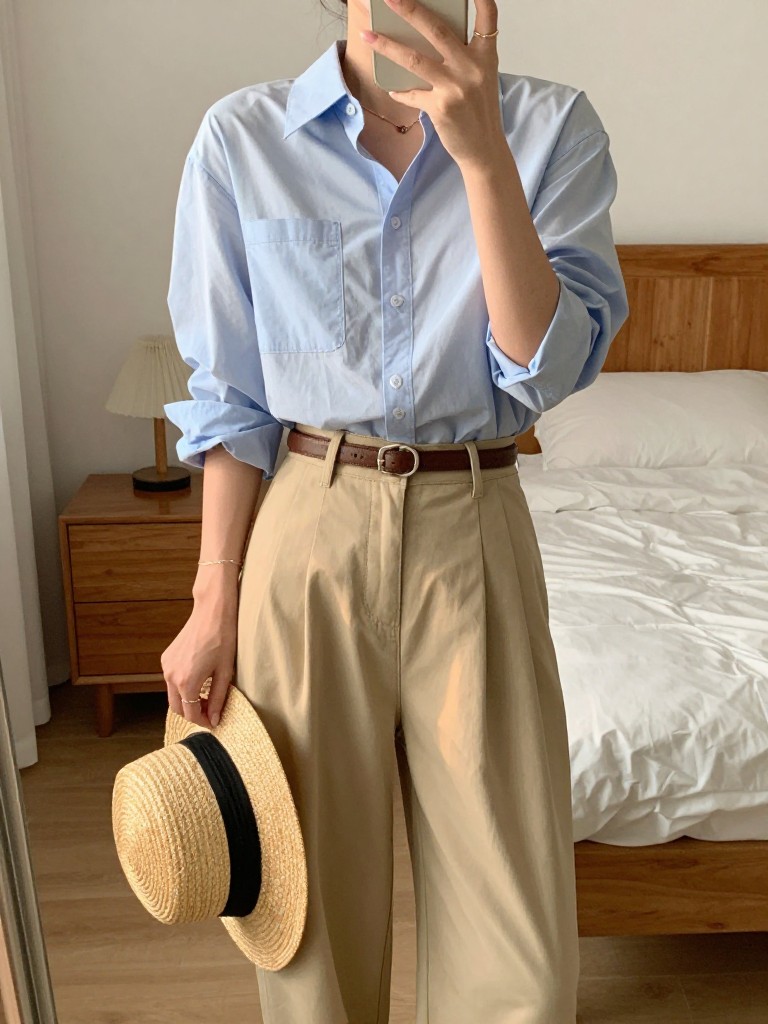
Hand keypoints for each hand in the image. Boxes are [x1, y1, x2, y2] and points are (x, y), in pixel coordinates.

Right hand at [161, 598, 237, 728]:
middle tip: (210, 712)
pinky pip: (171, 680)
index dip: (203, 722)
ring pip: (172, 695)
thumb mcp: (224, 673)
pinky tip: (198, 681)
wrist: (212, 613)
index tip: (214, 722)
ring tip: (206, 696)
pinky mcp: (166, 658)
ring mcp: (166, 666)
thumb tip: (214, 719)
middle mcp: (171, 676)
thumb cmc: (222, 639)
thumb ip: (217, 699)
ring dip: (187, 700)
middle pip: (177, 708)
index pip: (190, 714)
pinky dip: (182, 687)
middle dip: (193, 713)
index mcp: (186, 682)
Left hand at [359, 0, 503, 166]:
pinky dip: (400, 93)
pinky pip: (412, 94)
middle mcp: (472, 67)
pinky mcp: (441, 108)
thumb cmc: (480, 112)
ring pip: (414, 59)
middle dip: (409, 10)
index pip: (487, 16)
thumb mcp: (481, 77)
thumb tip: (425, 41)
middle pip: (436, 30)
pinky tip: (393, 91)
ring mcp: (455, 87)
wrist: (484, 149)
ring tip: (367, 36)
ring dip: (387, 46)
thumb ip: (462, 57)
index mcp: (485, 56)